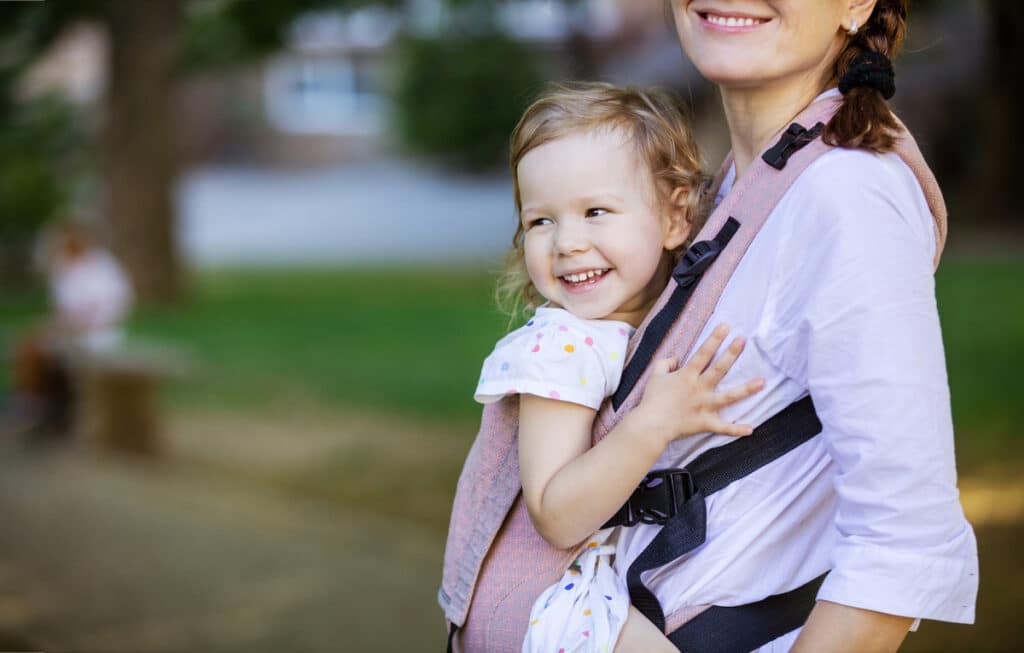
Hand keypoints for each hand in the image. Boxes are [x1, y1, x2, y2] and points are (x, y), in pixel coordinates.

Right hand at [633, 323, 764, 444]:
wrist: (650, 425)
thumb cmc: (651, 400)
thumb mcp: (655, 376)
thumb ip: (665, 363)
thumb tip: (676, 359)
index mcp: (687, 375)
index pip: (703, 353)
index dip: (714, 339)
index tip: (726, 326)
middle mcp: (699, 388)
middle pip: (719, 369)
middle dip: (731, 353)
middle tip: (743, 340)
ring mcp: (704, 406)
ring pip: (729, 396)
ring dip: (746, 389)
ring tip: (762, 382)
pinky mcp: (705, 423)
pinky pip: (723, 427)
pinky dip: (736, 430)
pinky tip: (751, 429)